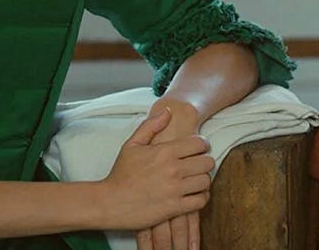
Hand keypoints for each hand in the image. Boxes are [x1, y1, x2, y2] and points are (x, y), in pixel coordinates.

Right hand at [98, 107, 213, 232]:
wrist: (110, 202)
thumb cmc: (121, 174)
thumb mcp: (131, 145)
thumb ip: (151, 126)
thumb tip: (168, 111)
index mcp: (164, 152)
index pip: (199, 143)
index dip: (202, 145)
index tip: (198, 149)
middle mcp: (173, 169)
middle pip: (207, 162)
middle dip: (204, 162)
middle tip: (197, 165)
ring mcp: (175, 189)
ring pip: (206, 181)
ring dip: (203, 180)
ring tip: (195, 180)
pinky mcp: (175, 208)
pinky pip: (201, 201)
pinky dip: (200, 198)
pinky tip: (193, 195)